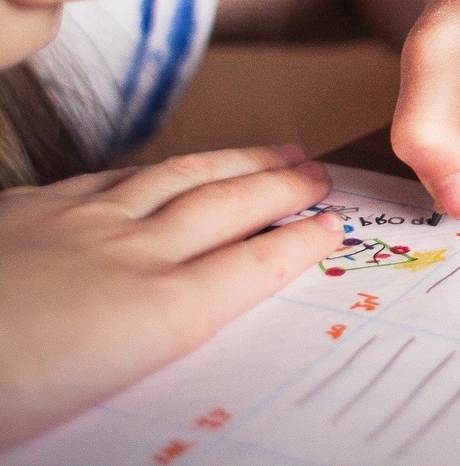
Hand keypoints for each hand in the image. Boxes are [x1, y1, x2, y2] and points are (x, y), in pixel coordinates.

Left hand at [0, 145, 341, 450]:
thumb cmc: (4, 393)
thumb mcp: (93, 404)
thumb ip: (151, 352)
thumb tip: (186, 332)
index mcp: (154, 315)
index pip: (251, 268)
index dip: (299, 243)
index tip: (332, 227)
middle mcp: (132, 256)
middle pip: (227, 207)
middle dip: (281, 187)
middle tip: (319, 172)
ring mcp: (81, 222)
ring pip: (180, 177)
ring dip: (236, 162)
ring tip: (273, 150)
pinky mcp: (33, 207)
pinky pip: (114, 176)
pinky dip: (158, 168)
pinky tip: (166, 166)